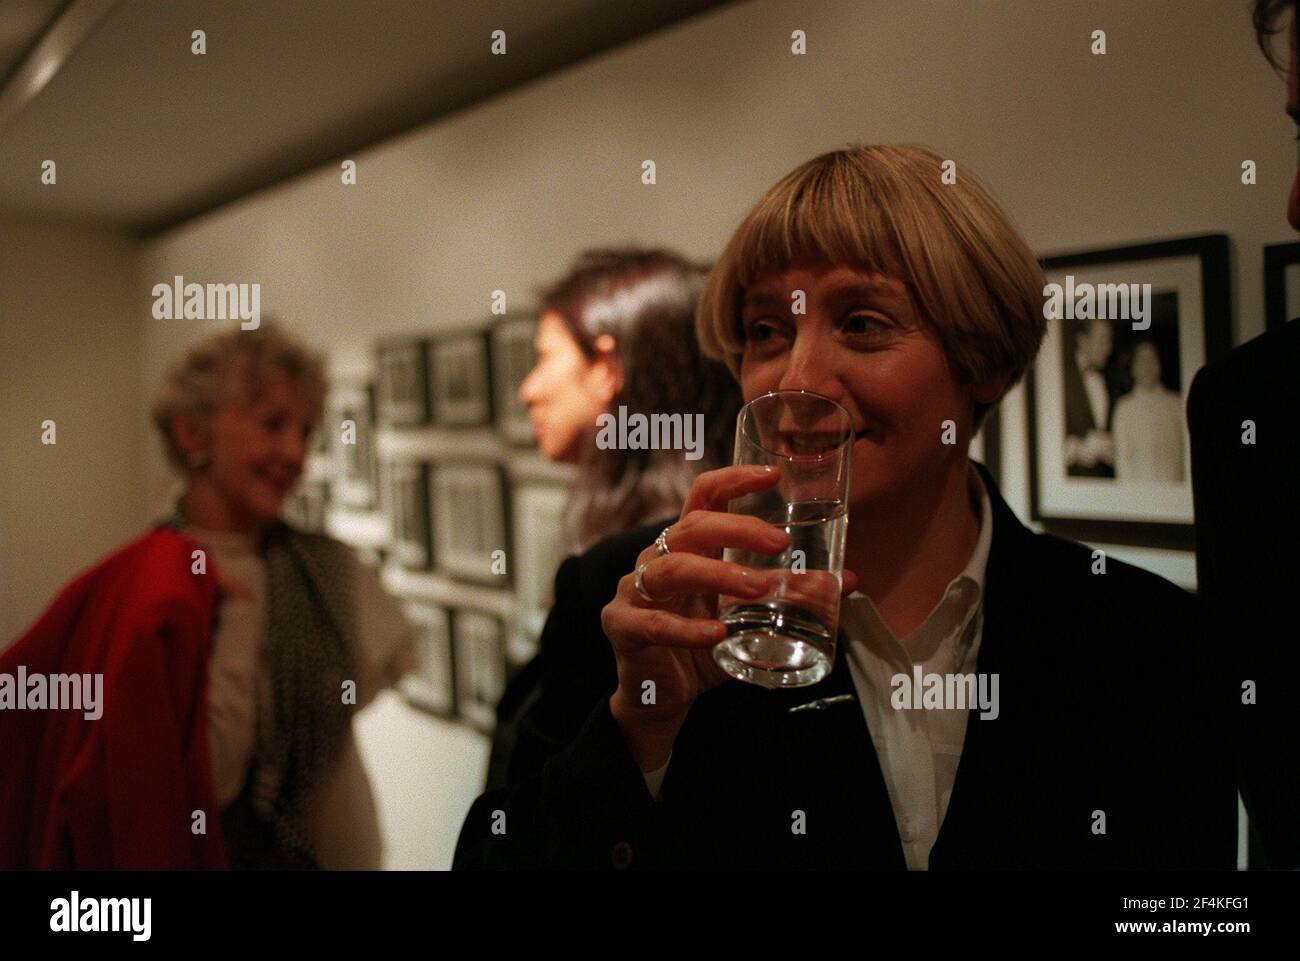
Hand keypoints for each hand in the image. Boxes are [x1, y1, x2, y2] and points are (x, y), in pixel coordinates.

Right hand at [601, 465, 857, 770]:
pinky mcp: (623, 627)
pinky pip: (654, 623)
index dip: (733, 480)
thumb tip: (843, 581)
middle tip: (780, 543)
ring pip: (672, 568)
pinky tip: (717, 633)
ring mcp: (635, 591)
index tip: (772, 475)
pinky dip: (688, 628)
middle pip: (691, 527)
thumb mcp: (749, 620)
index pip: (704, 497)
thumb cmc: (702, 648)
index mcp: (687, 547)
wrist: (659, 698)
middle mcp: (657, 559)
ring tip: (760, 587)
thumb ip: (789, 599)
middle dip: (736, 528)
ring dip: (719, 574)